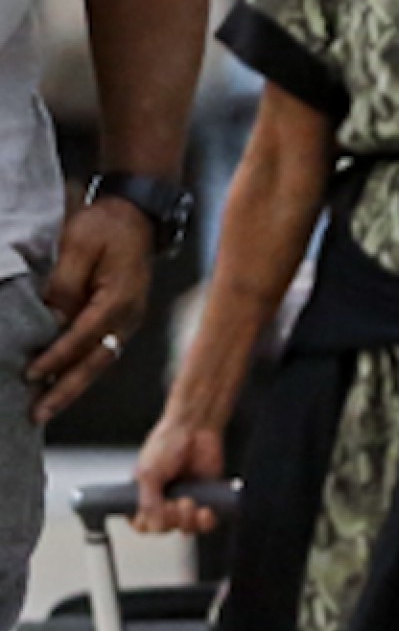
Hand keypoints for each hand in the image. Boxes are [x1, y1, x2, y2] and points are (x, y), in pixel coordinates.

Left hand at [27, 198, 153, 425]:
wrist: (136, 217)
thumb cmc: (106, 226)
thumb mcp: (79, 245)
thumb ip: (65, 284)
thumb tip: (50, 319)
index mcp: (121, 298)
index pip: (83, 336)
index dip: (56, 357)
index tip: (30, 373)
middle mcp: (129, 317)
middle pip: (95, 362)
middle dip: (65, 390)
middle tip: (38, 413)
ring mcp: (127, 322)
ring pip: (98, 363)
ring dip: (72, 387)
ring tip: (45, 408)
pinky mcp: (120, 322)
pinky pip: (99, 353)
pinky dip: (79, 371)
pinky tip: (59, 383)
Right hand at [133, 418, 226, 533]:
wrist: (195, 429)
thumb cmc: (167, 444)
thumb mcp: (148, 474)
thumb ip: (148, 503)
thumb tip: (155, 527)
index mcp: (144, 495)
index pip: (141, 524)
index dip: (148, 524)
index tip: (154, 514)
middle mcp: (164, 501)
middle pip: (165, 528)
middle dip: (170, 519)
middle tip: (175, 502)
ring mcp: (185, 501)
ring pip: (186, 528)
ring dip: (188, 519)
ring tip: (190, 501)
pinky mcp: (206, 499)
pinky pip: (207, 523)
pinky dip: (206, 522)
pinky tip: (206, 511)